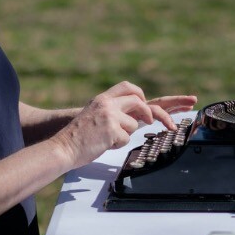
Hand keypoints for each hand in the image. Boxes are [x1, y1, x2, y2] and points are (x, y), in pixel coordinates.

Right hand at [50, 82, 196, 169]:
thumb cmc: (80, 136)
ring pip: (134, 124)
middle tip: (170, 124)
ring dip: (124, 134)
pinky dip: (116, 144)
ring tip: (105, 139)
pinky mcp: (112, 129)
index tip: (153, 102)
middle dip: (157, 113)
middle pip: (139, 102)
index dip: (142, 94)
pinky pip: (125, 138)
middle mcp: (107, 103)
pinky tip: (102, 144)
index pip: (128, 87)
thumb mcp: (95, 115)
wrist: (63, 147)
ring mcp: (110, 116)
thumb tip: (138, 116)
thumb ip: (114, 112)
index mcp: (103, 98)